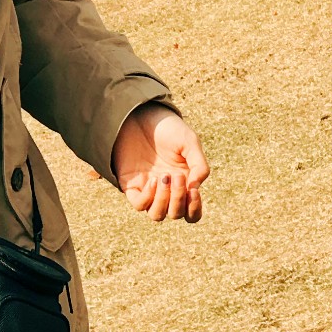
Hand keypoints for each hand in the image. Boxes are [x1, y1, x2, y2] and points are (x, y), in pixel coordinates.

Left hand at [112, 103, 208, 222]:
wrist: (141, 116)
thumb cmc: (168, 128)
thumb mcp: (189, 142)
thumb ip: (199, 165)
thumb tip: (195, 188)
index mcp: (185, 183)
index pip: (192, 212)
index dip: (194, 208)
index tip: (193, 191)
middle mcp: (168, 191)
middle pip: (176, 214)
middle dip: (178, 199)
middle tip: (176, 175)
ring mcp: (149, 190)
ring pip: (157, 215)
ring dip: (163, 201)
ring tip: (163, 177)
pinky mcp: (132, 186)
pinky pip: (139, 205)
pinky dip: (148, 197)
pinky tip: (153, 179)